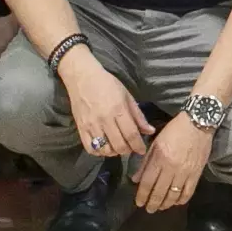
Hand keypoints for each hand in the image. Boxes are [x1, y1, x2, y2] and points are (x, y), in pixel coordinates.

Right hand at [58, 48, 151, 162]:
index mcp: (118, 109)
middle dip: (128, 150)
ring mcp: (91, 125)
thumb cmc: (107, 84)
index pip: (131, 134)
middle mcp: (104, 119)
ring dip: (114, 152)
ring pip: (105, 149)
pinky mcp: (80, 128)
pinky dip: (99, 152)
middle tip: (131, 148)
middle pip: (119, 145)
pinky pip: (90, 148)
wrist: (82, 78)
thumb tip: (150, 131)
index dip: (138, 145)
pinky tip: (105, 147)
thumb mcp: (127, 96)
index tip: (142, 150)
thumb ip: (138, 115)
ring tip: (119, 147)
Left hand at [132, 112, 213, 214]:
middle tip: (149, 209)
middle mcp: (171, 167)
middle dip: (153, 203)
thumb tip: (136, 179)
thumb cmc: (174, 130)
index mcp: (160, 158)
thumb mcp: (155, 142)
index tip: (139, 203)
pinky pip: (188, 191)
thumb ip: (145, 162)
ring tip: (161, 208)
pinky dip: (182, 199)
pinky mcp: (197, 173)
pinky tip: (176, 202)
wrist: (199, 123)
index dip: (142, 195)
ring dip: (166, 204)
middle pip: (160, 191)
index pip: (148, 182)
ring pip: (173, 194)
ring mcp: (185, 172)